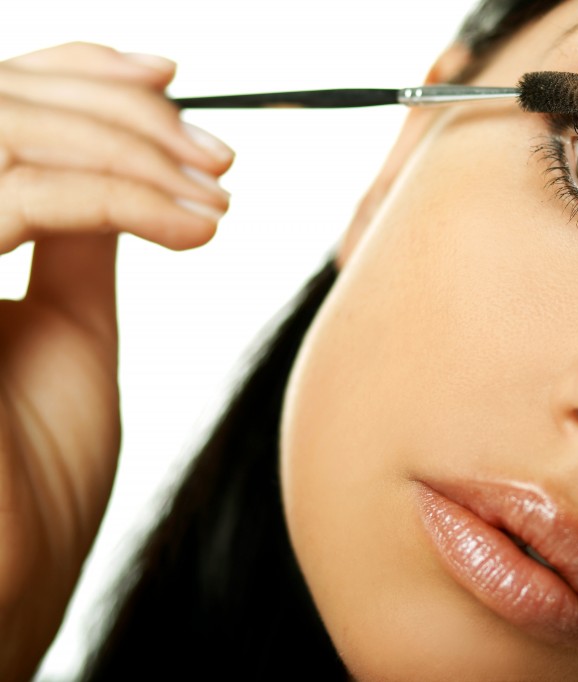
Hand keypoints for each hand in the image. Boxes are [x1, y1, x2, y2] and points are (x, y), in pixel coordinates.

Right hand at [0, 42, 231, 680]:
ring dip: (130, 149)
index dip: (74, 73)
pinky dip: (120, 196)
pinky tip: (194, 227)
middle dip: (121, 112)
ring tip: (215, 195)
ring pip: (2, 131)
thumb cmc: (31, 479)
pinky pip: (16, 196)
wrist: (9, 585)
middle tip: (215, 156)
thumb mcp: (66, 328)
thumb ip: (76, 235)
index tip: (170, 82)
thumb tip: (116, 162)